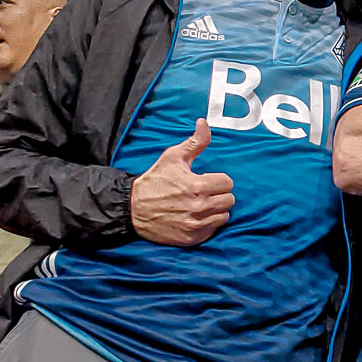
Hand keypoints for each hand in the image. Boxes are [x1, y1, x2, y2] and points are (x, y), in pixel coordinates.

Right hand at [130, 119, 234, 245]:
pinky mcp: (191, 238)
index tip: (206, 180)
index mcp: (197, 186)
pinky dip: (208, 224)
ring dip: (215, 210)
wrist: (132, 208)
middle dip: (218, 194)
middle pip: (229, 200)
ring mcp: (195, 225)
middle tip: (203, 193)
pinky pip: (213, 230)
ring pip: (224, 215)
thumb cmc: (155, 181)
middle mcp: (198, 207)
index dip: (218, 180)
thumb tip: (204, 123)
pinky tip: (195, 217)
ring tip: (200, 204)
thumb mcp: (172, 157)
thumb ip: (194, 142)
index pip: (228, 183)